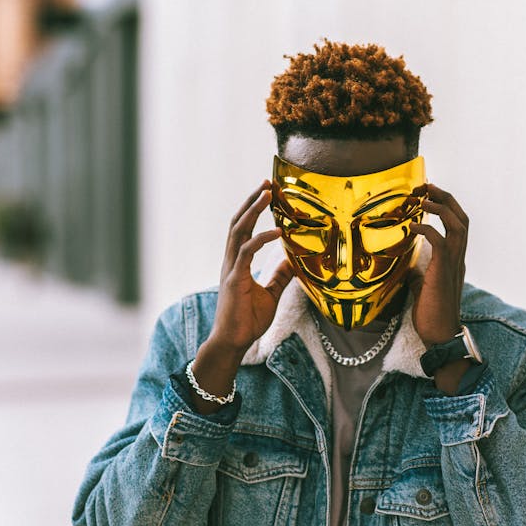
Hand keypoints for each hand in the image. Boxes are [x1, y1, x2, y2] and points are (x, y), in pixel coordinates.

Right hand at [191, 182, 293, 405]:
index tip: (267, 192)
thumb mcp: (271, 293)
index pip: (244, 229)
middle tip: (266, 182)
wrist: (233, 342)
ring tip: (267, 193)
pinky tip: (277, 232)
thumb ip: (280, 276)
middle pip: (239, 222)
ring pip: (239, 231)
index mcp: (238, 262)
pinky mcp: (235, 279)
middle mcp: (231, 261)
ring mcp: (231, 269)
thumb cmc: (247, 320)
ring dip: (253, 210)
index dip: (253, 210)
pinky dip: (261, 238)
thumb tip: (294, 261)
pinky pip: (247, 252)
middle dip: (252, 201)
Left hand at [408, 183, 468, 347]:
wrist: (438, 336)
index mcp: (456, 259)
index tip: (429, 194)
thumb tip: (408, 265)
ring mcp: (454, 264)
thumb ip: (419, 272)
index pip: (458, 224)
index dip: (446, 206)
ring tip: (422, 198)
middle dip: (445, 198)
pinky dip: (427, 229)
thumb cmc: (431, 314)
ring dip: (439, 207)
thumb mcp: (422, 287)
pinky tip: (412, 225)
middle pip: (462, 218)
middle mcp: (459, 258)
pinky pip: (440, 242)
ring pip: (457, 225)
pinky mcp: (442, 272)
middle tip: (426, 186)